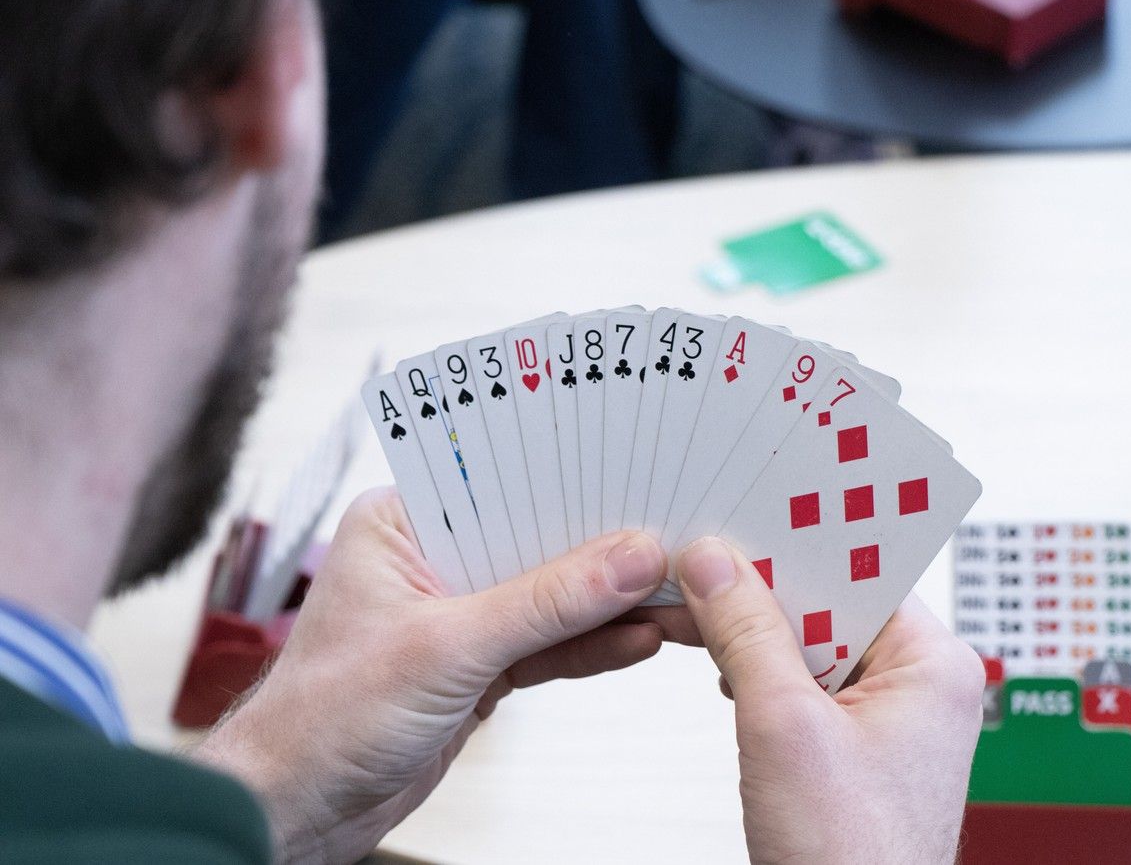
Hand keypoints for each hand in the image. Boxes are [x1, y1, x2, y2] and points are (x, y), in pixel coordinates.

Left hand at [197, 487, 686, 863]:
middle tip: (673, 537)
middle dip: (604, 544)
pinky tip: (641, 635)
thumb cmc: (324, 716)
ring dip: (610, 600)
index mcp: (404, 521)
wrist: (298, 810)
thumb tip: (628, 558)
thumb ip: (546, 603)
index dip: (571, 479)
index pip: (502, 483)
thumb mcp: (447, 646)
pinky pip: (549, 643)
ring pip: (551, 594)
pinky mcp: (481, 662)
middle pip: (537, 538)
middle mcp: (434, 556)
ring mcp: (461, 612)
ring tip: (676, 593)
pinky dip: (592, 643)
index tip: (636, 476)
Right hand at [676, 538, 984, 864]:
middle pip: (828, 601)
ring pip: (808, 642)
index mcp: (933, 665)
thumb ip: (746, 633)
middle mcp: (917, 683)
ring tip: (697, 611)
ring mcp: (884, 716)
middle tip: (697, 564)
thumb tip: (713, 562)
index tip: (733, 518)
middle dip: (759, 589)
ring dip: (752, 632)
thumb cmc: (851, 861)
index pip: (856, 568)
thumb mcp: (783, 727)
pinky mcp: (851, 743)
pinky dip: (758, 672)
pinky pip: (802, 682)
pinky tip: (723, 669)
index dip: (790, 542)